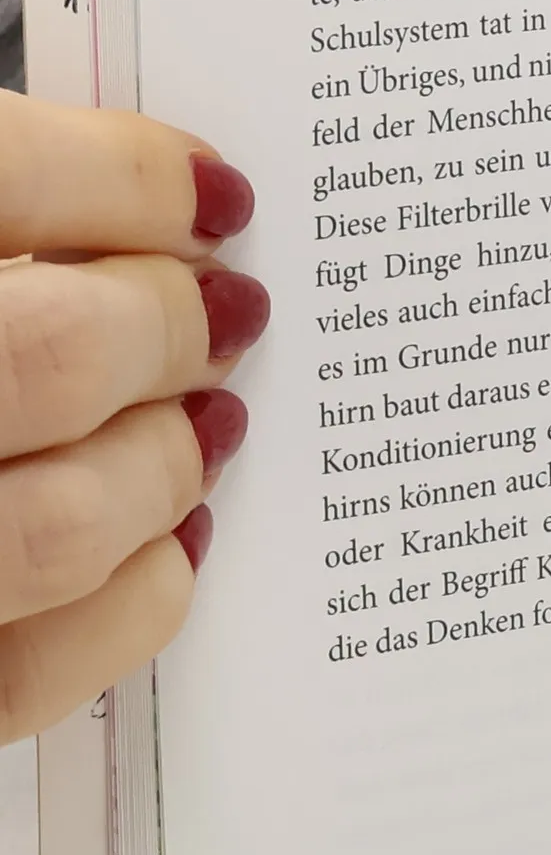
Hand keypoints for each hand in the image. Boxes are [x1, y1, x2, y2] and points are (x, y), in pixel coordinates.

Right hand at [0, 93, 266, 742]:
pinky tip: (170, 546)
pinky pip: (25, 677)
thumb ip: (13, 215)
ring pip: (46, 528)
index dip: (132, 178)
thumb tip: (174, 204)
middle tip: (224, 317)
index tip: (220, 196)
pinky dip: (128, 608)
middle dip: (163, 329)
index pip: (1, 177)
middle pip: (50, 352)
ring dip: (156, 470)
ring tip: (201, 432)